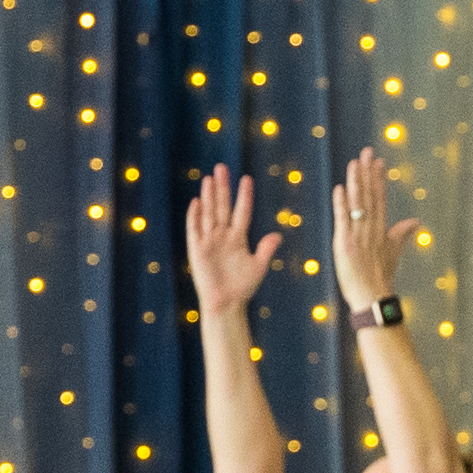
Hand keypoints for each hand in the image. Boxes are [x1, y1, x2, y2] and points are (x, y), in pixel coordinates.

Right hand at [183, 164, 281, 315]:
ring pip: (209, 213)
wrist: (226, 304)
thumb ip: (266, 250)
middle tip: (222, 167)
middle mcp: (223, 235)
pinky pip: (195, 229)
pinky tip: (196, 202)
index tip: (246, 179)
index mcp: (238, 237)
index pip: (242, 211)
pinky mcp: (197, 250)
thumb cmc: (243, 287)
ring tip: (209, 178)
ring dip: (209, 196)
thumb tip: (278, 235)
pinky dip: (195, 216)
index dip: (244, 196)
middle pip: (223, 206)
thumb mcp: (258, 267)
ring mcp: (209, 241)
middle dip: (223, 187)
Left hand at [329, 146, 421, 315]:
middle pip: (370, 196)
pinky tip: (340, 188)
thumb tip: (416, 220)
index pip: (380, 199)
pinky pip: (343, 219)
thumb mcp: (393, 252)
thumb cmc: (380, 277)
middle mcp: (371, 229)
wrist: (372, 297)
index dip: (379, 180)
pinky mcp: (344, 243)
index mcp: (382, 230)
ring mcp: (358, 236)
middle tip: (366, 153)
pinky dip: (341, 204)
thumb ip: (402, 233)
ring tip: (354, 163)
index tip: (378, 162)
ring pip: (358, 204)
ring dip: (356, 182)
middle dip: (368, 173)